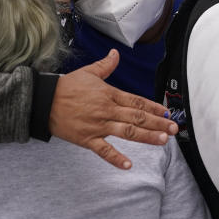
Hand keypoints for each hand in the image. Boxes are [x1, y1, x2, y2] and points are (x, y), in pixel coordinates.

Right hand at [50, 49, 177, 169]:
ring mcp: (98, 125)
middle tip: (174, 128)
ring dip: (146, 136)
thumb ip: (106, 65)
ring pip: (127, 132)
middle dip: (158, 122)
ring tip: (163, 140)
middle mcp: (107, 110)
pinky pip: (103, 150)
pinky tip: (129, 165)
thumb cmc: (66, 87)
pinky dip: (116, 158)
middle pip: (137, 117)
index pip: (137, 101)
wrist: (44, 100)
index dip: (154, 107)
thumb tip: (116, 54)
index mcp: (109, 94)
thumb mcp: (88, 72)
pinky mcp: (87, 139)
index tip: (167, 112)